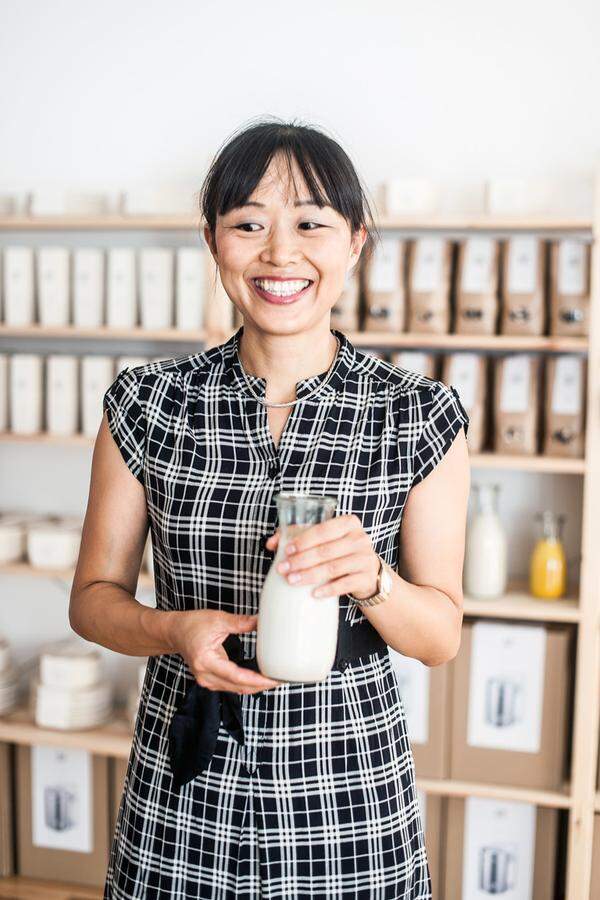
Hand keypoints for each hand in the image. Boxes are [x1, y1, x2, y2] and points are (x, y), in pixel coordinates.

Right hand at [168, 609, 282, 693]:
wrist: (174, 632)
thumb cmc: (192, 624)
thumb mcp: (217, 619)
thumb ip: (240, 622)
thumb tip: (262, 621)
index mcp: (206, 661)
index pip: (236, 676)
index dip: (257, 680)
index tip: (273, 678)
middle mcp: (205, 676)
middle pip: (239, 687)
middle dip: (261, 685)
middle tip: (281, 678)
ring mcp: (207, 681)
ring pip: (236, 690)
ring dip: (255, 686)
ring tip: (274, 678)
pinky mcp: (210, 680)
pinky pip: (232, 686)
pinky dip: (247, 683)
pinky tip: (259, 677)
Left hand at [265, 514, 380, 601]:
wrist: (368, 571)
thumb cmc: (340, 551)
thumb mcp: (325, 539)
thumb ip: (298, 535)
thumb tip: (272, 543)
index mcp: (349, 523)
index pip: (323, 530)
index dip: (303, 540)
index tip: (286, 550)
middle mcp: (360, 538)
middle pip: (326, 550)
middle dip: (301, 560)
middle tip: (283, 568)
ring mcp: (365, 559)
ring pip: (333, 568)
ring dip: (310, 575)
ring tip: (292, 580)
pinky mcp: (366, 578)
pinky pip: (345, 584)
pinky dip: (328, 590)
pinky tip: (314, 594)